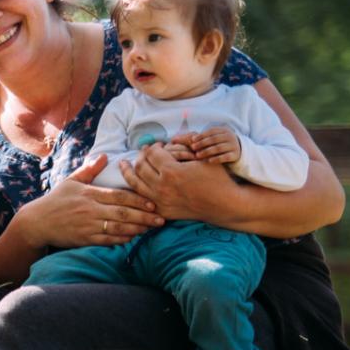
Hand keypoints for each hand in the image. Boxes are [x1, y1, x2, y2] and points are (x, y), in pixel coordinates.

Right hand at [16, 153, 163, 249]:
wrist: (37, 221)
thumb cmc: (56, 200)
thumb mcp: (71, 181)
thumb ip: (90, 170)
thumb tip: (104, 156)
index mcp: (89, 194)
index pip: (119, 196)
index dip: (138, 200)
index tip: (153, 203)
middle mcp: (90, 209)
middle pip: (123, 213)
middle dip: (144, 217)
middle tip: (161, 219)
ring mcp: (88, 225)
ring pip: (118, 228)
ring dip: (137, 229)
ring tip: (151, 229)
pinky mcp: (84, 238)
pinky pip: (108, 240)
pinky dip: (122, 239)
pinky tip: (133, 238)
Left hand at [119, 142, 237, 221]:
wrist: (225, 205)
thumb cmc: (217, 178)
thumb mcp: (203, 157)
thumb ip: (185, 145)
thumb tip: (169, 138)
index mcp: (172, 172)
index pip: (152, 153)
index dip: (154, 146)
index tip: (158, 144)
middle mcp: (162, 187)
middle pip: (140, 166)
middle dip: (142, 156)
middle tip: (144, 152)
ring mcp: (160, 201)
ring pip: (135, 183)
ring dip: (128, 171)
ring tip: (124, 164)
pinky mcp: (162, 211)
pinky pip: (141, 199)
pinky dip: (135, 189)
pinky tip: (132, 182)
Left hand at [177, 125, 241, 165]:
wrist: (237, 151)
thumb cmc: (216, 144)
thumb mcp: (208, 139)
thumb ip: (193, 138)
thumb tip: (172, 139)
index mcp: (222, 130)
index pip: (211, 131)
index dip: (201, 136)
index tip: (192, 141)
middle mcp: (229, 136)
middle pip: (214, 139)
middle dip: (203, 144)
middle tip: (193, 148)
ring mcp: (233, 146)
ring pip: (219, 148)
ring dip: (207, 151)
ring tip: (198, 156)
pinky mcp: (235, 155)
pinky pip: (226, 156)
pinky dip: (217, 158)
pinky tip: (208, 161)